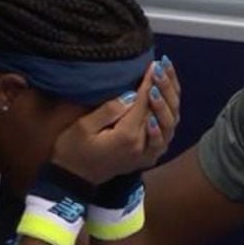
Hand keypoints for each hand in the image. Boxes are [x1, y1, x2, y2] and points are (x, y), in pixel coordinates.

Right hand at [48, 57, 181, 183]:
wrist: (73, 181)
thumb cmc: (72, 150)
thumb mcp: (83, 128)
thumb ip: (108, 110)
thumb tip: (131, 95)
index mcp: (127, 138)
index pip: (143, 104)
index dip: (149, 82)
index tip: (153, 64)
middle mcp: (143, 147)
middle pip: (161, 112)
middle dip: (163, 86)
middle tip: (162, 66)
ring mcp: (148, 153)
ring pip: (170, 122)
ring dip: (171, 98)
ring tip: (168, 77)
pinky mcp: (149, 156)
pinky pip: (167, 133)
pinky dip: (171, 114)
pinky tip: (169, 98)